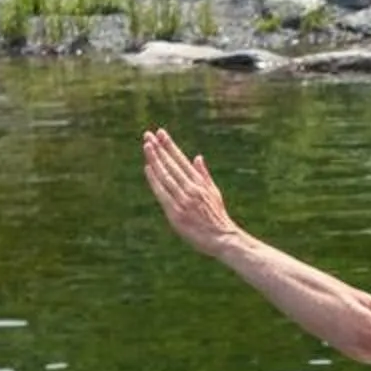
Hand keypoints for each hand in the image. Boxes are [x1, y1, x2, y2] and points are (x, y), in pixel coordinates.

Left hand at [142, 126, 240, 253]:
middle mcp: (191, 189)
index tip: (161, 133)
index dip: (170, 146)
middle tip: (148, 134)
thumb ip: (204, 174)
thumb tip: (197, 157)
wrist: (223, 238)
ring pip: (166, 176)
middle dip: (159, 149)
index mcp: (200, 183)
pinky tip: (148, 168)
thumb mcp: (214, 192)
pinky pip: (162, 193)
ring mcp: (183, 200)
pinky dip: (154, 180)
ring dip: (155, 160)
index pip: (182, 160)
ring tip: (147, 145)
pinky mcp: (176, 213)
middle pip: (172, 165)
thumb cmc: (217, 217)